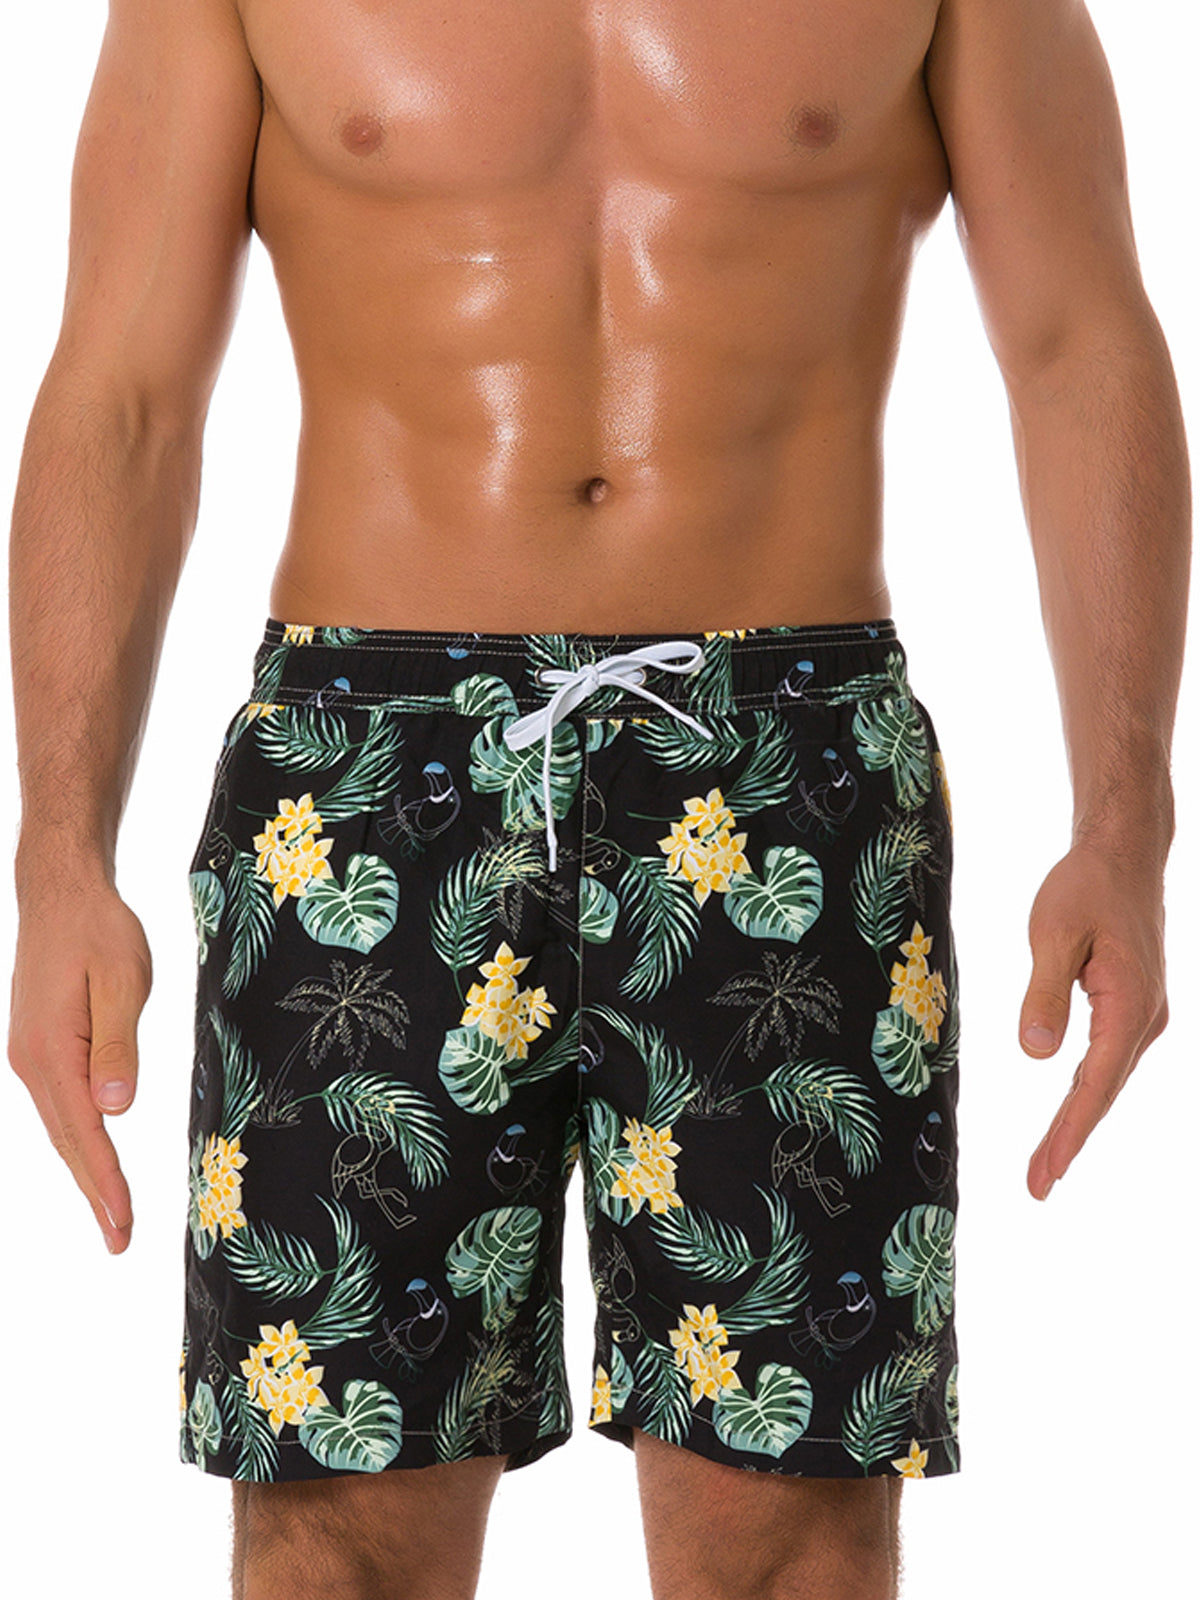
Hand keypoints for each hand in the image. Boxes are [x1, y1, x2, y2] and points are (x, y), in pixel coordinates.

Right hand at [8, 880, 151, 1252]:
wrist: (61, 895)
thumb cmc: (98, 930)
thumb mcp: (123, 980)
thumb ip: (119, 1045)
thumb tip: (115, 1108)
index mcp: (53, 1052)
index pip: (84, 1131)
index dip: (104, 1181)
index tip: (121, 1222)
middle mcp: (33, 1062)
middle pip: (68, 1140)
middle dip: (95, 1192)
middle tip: (119, 1240)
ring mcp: (31, 1056)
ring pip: (61, 1126)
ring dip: (85, 1170)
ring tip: (111, 1212)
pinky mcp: (39, 1047)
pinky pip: (60, 1105)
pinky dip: (77, 1138)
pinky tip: (91, 1157)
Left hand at [1020, 841, 1167, 1199]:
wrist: (1123, 855)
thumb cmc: (1085, 886)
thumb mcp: (1053, 934)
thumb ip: (1043, 994)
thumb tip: (1035, 1054)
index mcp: (1129, 1006)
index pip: (1095, 1084)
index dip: (1069, 1131)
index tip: (1047, 1171)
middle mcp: (1145, 1018)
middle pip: (1103, 1091)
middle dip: (1070, 1139)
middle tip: (1037, 1185)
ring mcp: (1144, 1013)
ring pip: (1107, 1077)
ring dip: (1078, 1119)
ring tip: (1045, 1161)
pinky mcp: (1133, 1005)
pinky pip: (1108, 1058)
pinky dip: (1088, 1090)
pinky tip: (1068, 1113)